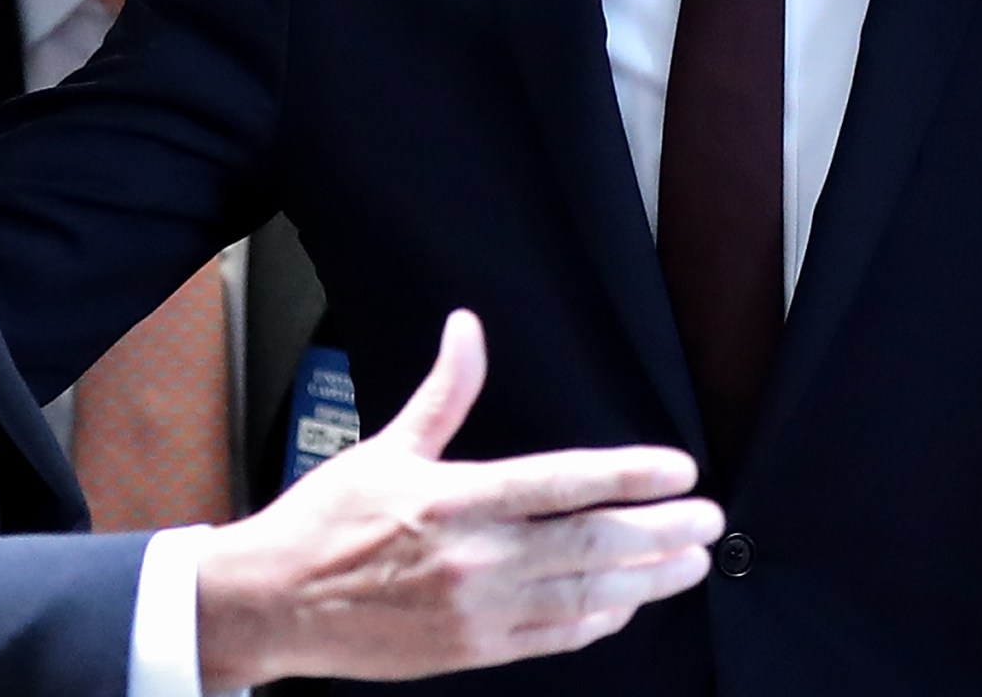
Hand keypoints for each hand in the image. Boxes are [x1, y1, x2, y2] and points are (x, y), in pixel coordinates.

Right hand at [192, 310, 722, 691]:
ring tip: (689, 564)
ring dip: (647, 581)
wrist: (274, 604)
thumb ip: (444, 393)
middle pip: (590, 546)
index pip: (560, 484)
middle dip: (661, 534)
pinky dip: (598, 621)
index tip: (678, 472)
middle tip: (708, 521)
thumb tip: (467, 330)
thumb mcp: (385, 448)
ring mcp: (476, 613)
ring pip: (584, 598)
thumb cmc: (325, 524)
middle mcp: (472, 559)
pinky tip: (627, 604)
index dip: (628, 478)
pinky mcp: (472, 652)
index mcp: (453, 500)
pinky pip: (553, 639)